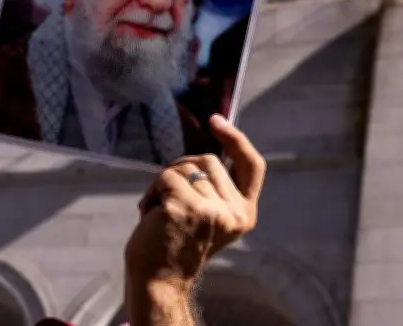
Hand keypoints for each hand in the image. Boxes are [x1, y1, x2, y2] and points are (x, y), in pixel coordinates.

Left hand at [124, 114, 265, 289]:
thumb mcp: (206, 215)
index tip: (216, 120)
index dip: (237, 139)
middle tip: (167, 197)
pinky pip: (165, 177)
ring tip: (159, 211)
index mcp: (244, 213)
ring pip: (184, 167)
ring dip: (163, 183)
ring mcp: (212, 211)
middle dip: (182, 170)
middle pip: (208, 160)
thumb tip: (208, 151)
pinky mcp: (188, 208)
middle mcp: (235, 213)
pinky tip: (150, 214)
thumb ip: (213, 188)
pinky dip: (151, 191)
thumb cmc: (175, 244)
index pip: (252, 166)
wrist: (158, 280)